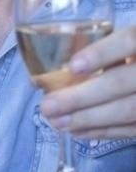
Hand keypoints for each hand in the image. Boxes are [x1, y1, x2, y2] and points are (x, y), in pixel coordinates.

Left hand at [40, 24, 135, 138]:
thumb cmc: (128, 52)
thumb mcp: (120, 42)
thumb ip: (96, 48)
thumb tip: (44, 75)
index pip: (129, 41)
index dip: (101, 53)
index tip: (72, 66)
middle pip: (121, 82)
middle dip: (81, 97)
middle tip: (48, 106)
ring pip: (128, 110)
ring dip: (88, 119)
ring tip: (57, 122)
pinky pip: (134, 128)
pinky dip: (105, 131)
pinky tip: (78, 131)